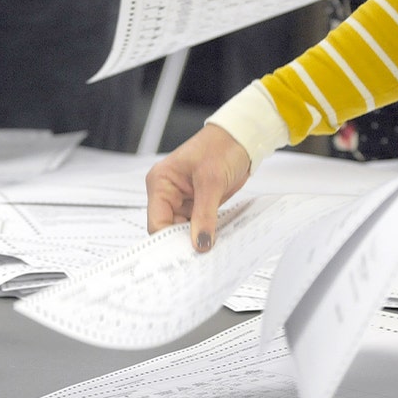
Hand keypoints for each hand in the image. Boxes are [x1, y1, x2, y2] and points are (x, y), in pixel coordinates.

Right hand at [145, 124, 251, 251]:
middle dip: (183, 242)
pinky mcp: (199, 203)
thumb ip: (204, 216)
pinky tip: (214, 242)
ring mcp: (184, 199)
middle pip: (168, 228)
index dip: (168, 241)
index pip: (157, 221)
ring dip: (195, 239)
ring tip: (208, 253)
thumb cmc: (220, 147)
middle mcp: (168, 192)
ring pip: (184, 230)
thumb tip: (200, 243)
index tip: (183, 256)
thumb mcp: (211, 182)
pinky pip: (198, 224)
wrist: (241, 138)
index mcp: (160, 183)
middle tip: (198, 258)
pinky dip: (206, 233)